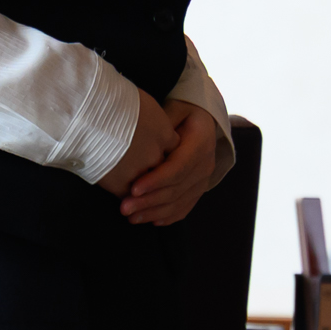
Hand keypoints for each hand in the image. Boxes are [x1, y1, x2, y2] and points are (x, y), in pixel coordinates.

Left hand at [112, 102, 231, 227]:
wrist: (203, 119)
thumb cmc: (183, 111)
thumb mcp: (174, 109)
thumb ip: (162, 125)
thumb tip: (144, 140)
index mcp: (201, 143)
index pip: (178, 167)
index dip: (156, 181)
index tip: (133, 188)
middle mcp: (206, 164)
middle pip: (176, 189)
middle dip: (149, 201)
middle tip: (124, 207)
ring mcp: (204, 179)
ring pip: (179, 202)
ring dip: (154, 212)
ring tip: (130, 216)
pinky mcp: (198, 189)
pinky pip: (185, 207)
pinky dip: (168, 216)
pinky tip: (150, 221)